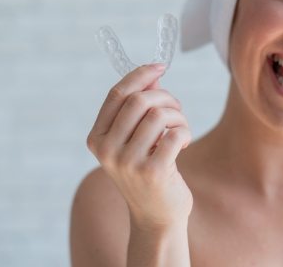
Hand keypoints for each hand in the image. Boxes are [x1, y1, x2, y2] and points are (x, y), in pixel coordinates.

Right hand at [87, 64, 192, 228]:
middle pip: (139, 100)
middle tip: (176, 108)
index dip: (141, 75)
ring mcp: (128, 163)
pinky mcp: (153, 172)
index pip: (118, 94)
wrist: (155, 216)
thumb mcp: (136, 139)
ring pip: (159, 114)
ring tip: (181, 128)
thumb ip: (140, 107)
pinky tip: (183, 143)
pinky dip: (185, 131)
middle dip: (165, 97)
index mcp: (97, 138)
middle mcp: (107, 150)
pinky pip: (175, 133)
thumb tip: (153, 74)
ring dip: (178, 115)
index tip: (160, 66)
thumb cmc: (146, 171)